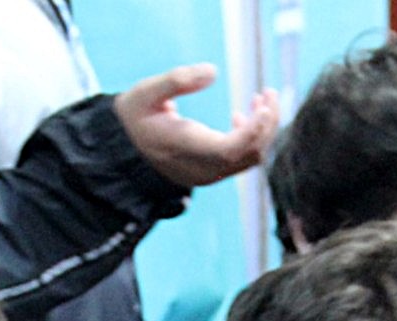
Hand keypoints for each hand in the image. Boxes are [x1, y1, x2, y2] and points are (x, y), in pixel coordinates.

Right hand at [114, 64, 278, 188]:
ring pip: (251, 158)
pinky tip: (241, 115)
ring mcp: (211, 174)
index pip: (232, 149)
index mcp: (188, 149)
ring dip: (262, 130)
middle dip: (267, 124)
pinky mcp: (214, 172)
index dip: (253, 130)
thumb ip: (178, 79)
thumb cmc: (135, 117)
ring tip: (261, 99)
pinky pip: (242, 159)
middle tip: (271, 92)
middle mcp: (204, 167)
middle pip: (251, 153)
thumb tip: (213, 71)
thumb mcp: (147, 92)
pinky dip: (250, 137)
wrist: (124, 151)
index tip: (264, 105)